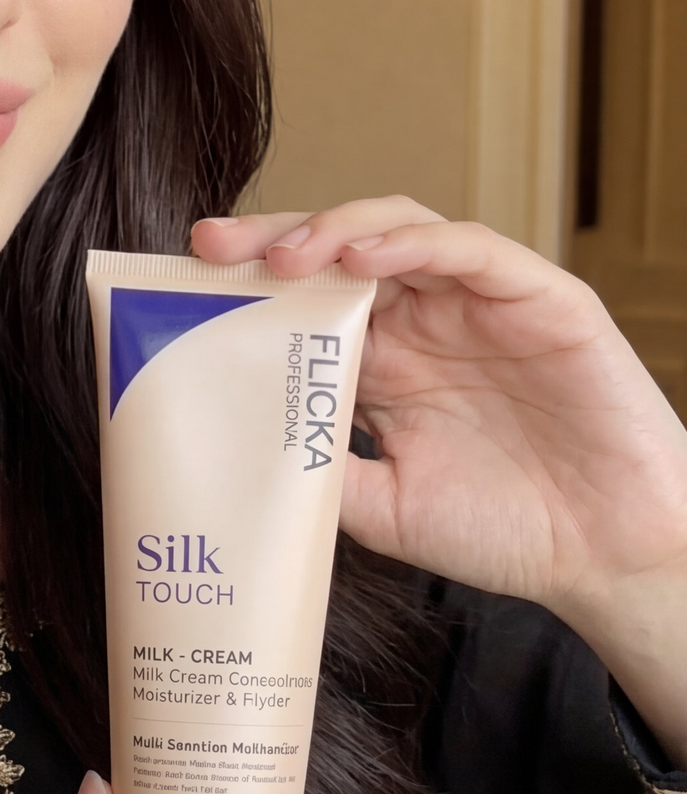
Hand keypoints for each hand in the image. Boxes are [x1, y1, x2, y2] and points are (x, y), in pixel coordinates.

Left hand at [193, 198, 686, 762]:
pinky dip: (417, 243)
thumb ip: (317, 471)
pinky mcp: (541, 299)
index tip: (186, 276)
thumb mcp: (382, 506)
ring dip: (335, 230)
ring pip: (396, 229)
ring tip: (285, 255)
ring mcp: (479, 303)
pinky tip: (371, 256)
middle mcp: (423, 318)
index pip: (304, 294)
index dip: (248, 278)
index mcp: (383, 358)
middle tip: (212, 244)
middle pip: (336, 247)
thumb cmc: (502, 530)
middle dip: (271, 238)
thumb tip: (232, 448)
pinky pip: (473, 250)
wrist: (607, 564)